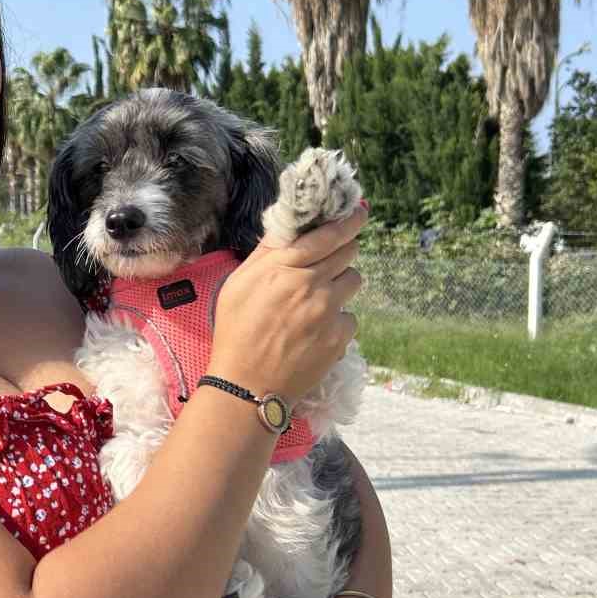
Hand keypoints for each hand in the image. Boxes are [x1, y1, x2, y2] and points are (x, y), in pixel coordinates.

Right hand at [208, 201, 366, 402]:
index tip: (359, 212)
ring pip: (353, 281)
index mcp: (283, 267)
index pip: (327, 234)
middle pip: (347, 253)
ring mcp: (327, 311)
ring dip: (340, 285)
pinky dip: (338, 320)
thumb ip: (266, 253)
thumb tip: (290, 227)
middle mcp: (309, 284)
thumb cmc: (236, 332)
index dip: (348, 221)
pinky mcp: (339, 336)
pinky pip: (350, 316)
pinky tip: (316, 331)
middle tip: (328, 263)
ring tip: (317, 302)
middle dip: (342, 252)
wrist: (246, 385)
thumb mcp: (238, 284)